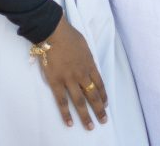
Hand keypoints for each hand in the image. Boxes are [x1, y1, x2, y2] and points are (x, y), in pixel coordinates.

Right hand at [35, 15, 107, 129]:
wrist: (53, 33)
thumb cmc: (69, 36)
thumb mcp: (84, 46)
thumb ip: (87, 59)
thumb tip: (89, 68)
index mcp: (90, 64)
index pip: (99, 84)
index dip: (103, 95)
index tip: (105, 104)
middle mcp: (82, 74)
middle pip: (93, 95)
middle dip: (99, 109)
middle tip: (104, 121)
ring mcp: (69, 80)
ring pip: (80, 101)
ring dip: (86, 115)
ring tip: (90, 127)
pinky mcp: (56, 83)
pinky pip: (62, 101)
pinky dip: (66, 113)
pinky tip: (70, 123)